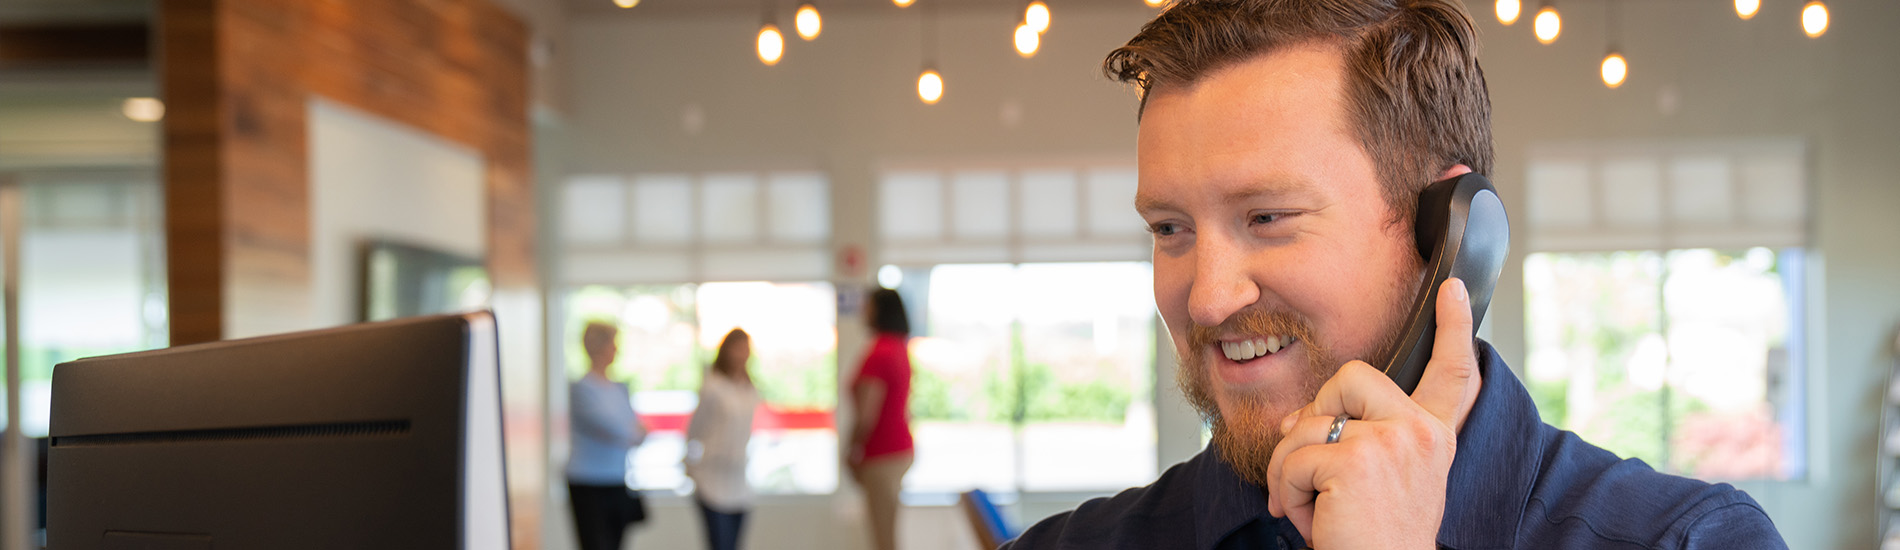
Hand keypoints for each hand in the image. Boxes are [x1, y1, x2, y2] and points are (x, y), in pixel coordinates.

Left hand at [1264, 278, 1482, 548]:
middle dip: (1315, 416)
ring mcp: (1392, 442)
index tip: (1454, 288)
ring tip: (1314, 508)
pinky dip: (1286, 492)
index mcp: (1433, 438)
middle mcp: (1421, 434)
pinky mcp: (1356, 459)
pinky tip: (1312, 519)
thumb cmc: (1371, 539)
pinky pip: (1292, 457)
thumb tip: (1293, 417)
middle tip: (1316, 469)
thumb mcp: (1369, 482)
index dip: (1454, 328)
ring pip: (1307, 423)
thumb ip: (1349, 439)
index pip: (1452, 374)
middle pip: (1350, 377)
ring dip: (1292, 471)